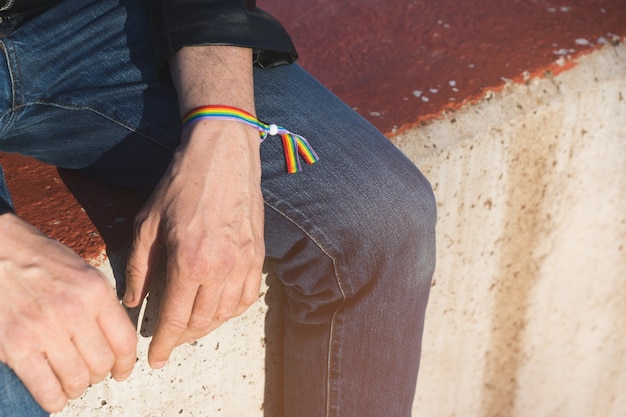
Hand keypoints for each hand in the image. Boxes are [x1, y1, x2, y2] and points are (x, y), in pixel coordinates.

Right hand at [0, 213, 136, 412]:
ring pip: (77, 379)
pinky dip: (54, 400)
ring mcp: (44, 330)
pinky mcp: (16, 346)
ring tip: (71, 382)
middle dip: (100, 374)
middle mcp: (74, 311)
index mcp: (95, 291)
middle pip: (102, 363)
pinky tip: (55, 396)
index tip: (122, 370)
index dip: (126, 363)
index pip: (124, 341)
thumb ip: (101, 303)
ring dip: (77, 387)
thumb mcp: (83, 272)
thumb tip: (114, 337)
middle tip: (90, 373)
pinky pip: (46, 388)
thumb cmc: (40, 260)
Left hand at [124, 119, 264, 368]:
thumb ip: (140, 267)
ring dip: (207, 327)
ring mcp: (244, 262)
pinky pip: (248, 296)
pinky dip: (232, 310)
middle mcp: (221, 268)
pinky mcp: (258, 254)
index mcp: (190, 261)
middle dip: (183, 338)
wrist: (223, 155)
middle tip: (168, 341)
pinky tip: (219, 308)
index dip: (163, 343)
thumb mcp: (148, 223)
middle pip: (203, 322)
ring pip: (227, 313)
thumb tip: (134, 301)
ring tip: (191, 326)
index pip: (175, 318)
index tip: (155, 359)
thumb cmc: (182, 185)